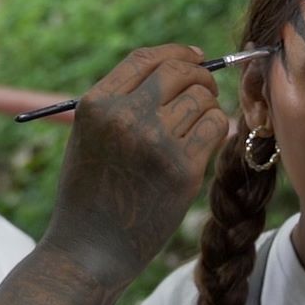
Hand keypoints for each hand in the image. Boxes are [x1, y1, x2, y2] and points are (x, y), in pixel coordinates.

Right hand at [43, 45, 229, 282]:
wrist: (88, 250)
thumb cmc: (91, 194)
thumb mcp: (90, 137)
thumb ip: (123, 102)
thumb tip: (181, 67)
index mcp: (96, 105)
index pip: (146, 58)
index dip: (177, 53)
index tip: (195, 58)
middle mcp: (124, 117)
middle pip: (179, 70)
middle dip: (201, 75)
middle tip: (207, 90)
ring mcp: (155, 142)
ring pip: (202, 98)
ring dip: (208, 107)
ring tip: (197, 128)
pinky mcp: (182, 169)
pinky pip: (215, 127)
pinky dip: (216, 129)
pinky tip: (204, 144)